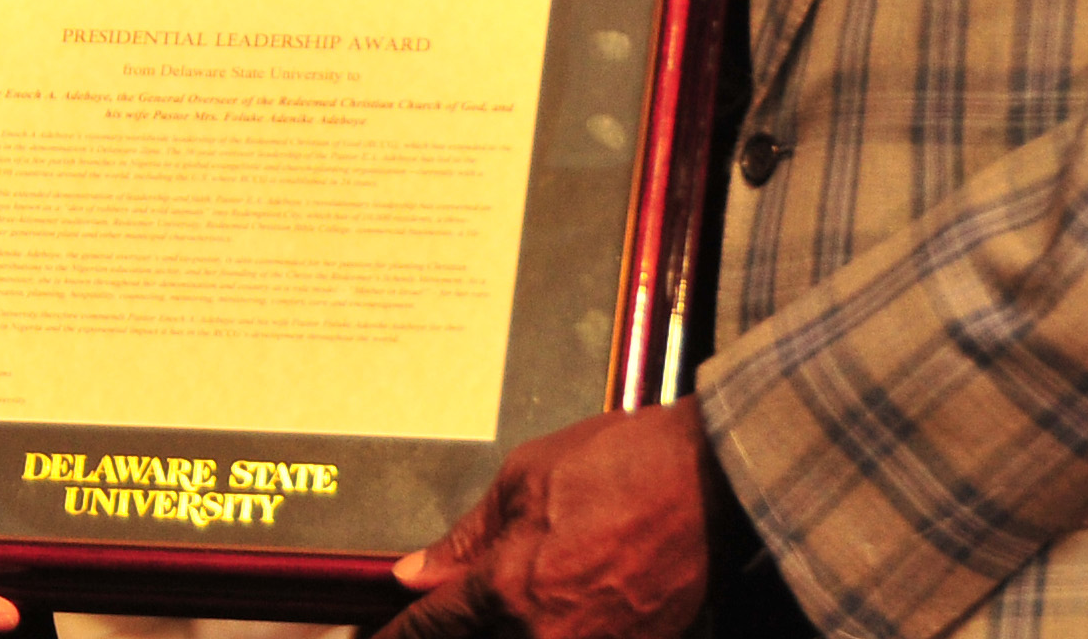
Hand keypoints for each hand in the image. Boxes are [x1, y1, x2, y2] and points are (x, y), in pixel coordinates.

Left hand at [379, 404, 726, 638]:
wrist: (716, 480)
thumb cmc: (622, 465)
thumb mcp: (524, 481)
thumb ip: (466, 539)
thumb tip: (415, 575)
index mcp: (505, 592)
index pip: (426, 633)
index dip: (393, 638)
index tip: (372, 637)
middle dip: (447, 635)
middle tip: (439, 619)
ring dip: (496, 636)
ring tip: (498, 611)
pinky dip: (547, 635)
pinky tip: (542, 617)